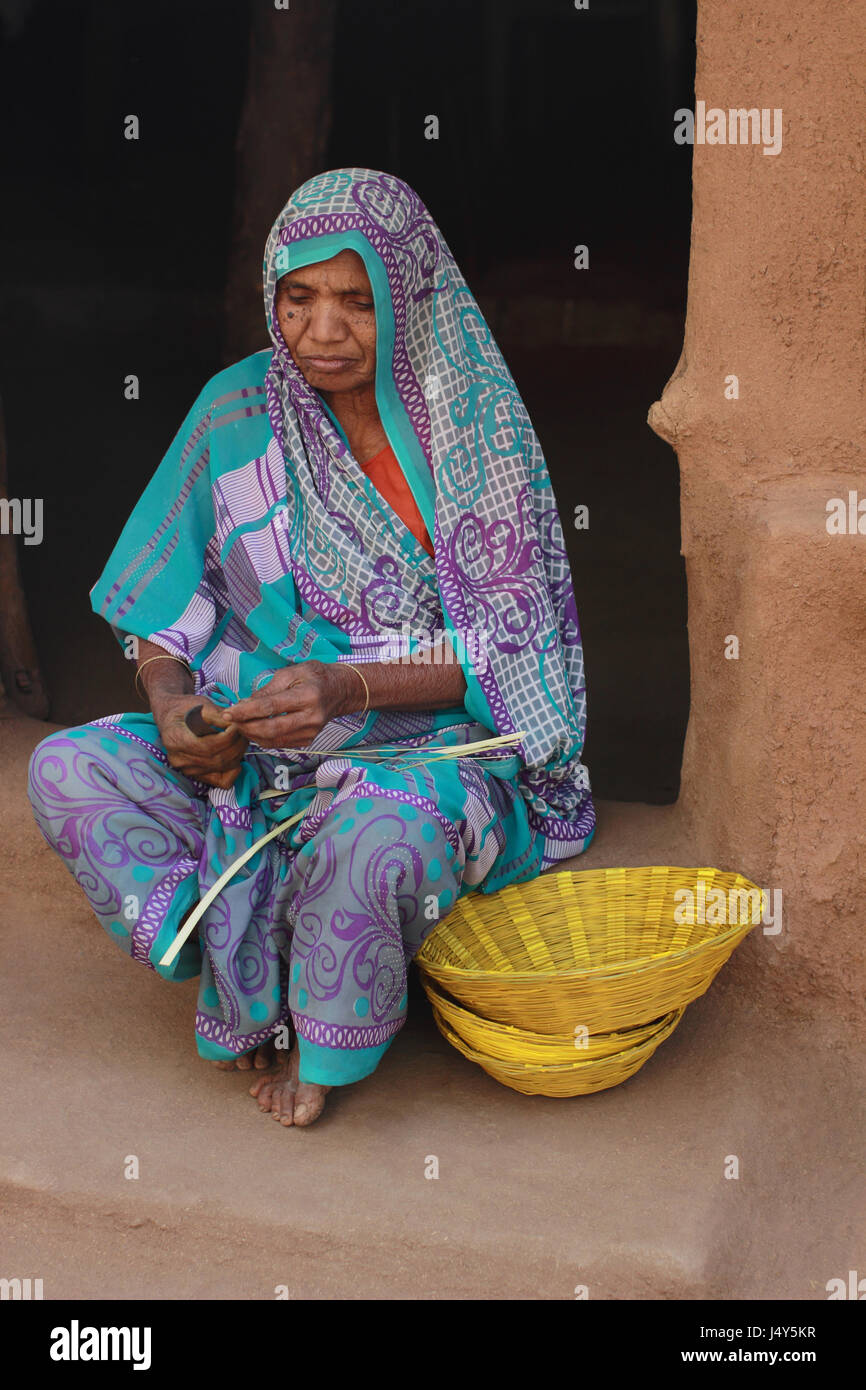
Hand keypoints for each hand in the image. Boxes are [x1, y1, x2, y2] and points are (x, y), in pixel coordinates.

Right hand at [152, 693, 248, 788]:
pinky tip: (236, 756)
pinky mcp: (195, 775)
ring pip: (221, 768)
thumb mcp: (200, 705)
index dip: (229, 738)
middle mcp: (178, 758)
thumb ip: (217, 715)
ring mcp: (186, 769)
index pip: (208, 746)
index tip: (237, 726)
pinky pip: (221, 781)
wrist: (171, 717)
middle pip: (216, 759)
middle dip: (236, 745)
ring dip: (237, 755)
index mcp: (175, 738)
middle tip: (244, 732)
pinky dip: (233, 770)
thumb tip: (235, 724)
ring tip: (241, 740)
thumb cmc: (185, 708)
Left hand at [224, 661, 355, 747]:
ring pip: (273, 740)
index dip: (246, 712)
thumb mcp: (291, 673)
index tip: (228, 712)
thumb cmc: (314, 677)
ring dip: (252, 734)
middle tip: (230, 720)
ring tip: (240, 723)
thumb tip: (244, 704)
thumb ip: (267, 690)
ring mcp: (311, 733)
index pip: (270, 707)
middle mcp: (311, 718)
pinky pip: (279, 743)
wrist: (341, 691)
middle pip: (270, 729)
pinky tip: (255, 728)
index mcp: (307, 696)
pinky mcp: (308, 741)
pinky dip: (263, 738)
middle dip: (246, 726)